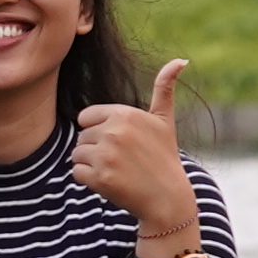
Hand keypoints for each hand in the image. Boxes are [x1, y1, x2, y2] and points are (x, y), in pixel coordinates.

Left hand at [69, 59, 202, 257]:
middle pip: (81, 136)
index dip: (99, 131)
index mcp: (125, 114)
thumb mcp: (164, 121)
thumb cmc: (164, 157)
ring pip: (76, 154)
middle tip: (121, 160)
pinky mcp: (100, 178)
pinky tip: (110, 182)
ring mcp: (106, 155)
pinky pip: (76, 172)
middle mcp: (114, 131)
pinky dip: (88, 180)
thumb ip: (164, 88)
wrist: (167, 198)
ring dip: (91, 165)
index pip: (86, 117)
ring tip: (116, 170)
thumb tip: (181, 60)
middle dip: (96, 149)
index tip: (120, 143)